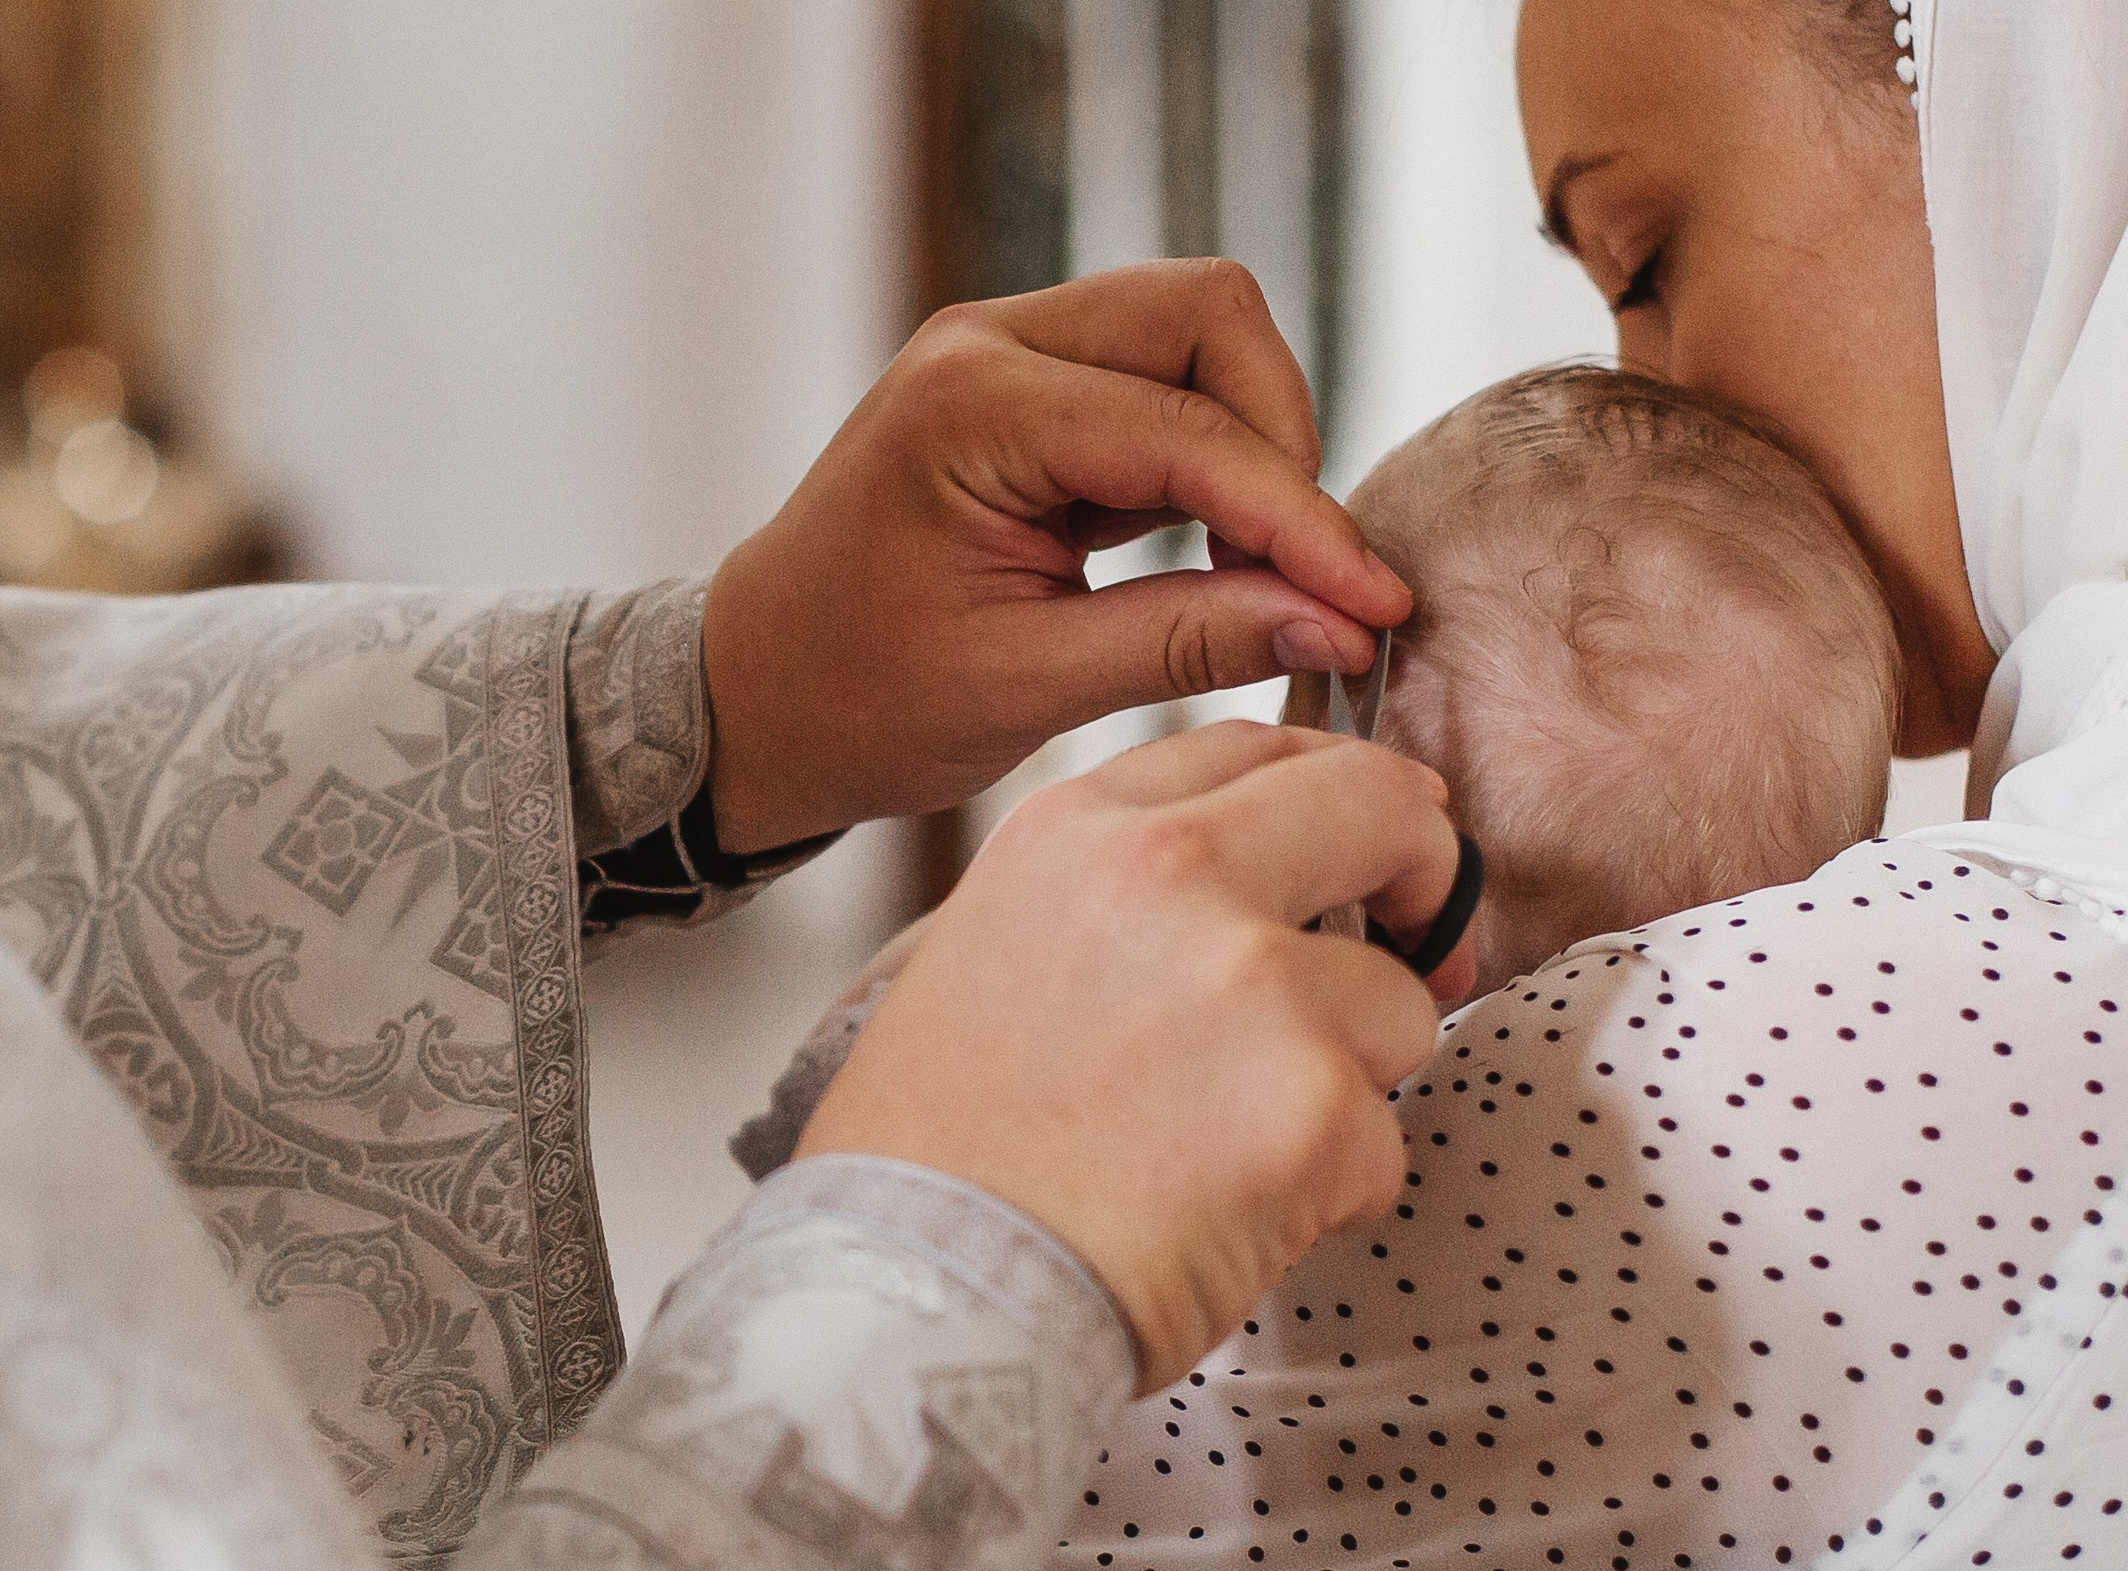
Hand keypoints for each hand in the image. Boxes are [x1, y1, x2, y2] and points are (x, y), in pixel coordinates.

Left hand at [700, 260, 1411, 852]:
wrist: (751, 697)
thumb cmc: (858, 701)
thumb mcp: (1027, 689)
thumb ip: (1191, 643)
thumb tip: (1345, 623)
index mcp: (971, 408)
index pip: (1189, 431)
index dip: (1300, 519)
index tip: (1376, 604)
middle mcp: (989, 343)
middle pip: (1210, 313)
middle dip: (1283, 437)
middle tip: (1299, 572)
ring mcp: (1007, 354)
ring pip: (1198, 333)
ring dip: (1252, 443)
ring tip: (1257, 572)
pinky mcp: (1031, 390)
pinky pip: (1164, 383)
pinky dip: (1212, 458)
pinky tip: (1214, 554)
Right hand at [797, 722, 1475, 1391]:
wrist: (915, 1299)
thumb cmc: (939, 1157)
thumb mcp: (989, 953)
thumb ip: (1116, 896)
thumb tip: (1252, 887)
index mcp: (1080, 832)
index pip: (1251, 749)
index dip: (1331, 790)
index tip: (1373, 834)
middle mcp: (1174, 877)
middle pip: (1379, 809)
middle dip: (1424, 876)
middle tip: (1423, 951)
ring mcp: (1256, 986)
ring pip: (1399, 1006)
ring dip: (1350, 1082)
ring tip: (1232, 1153)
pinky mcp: (1316, 1108)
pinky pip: (1385, 1143)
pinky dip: (1332, 1194)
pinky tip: (1230, 1222)